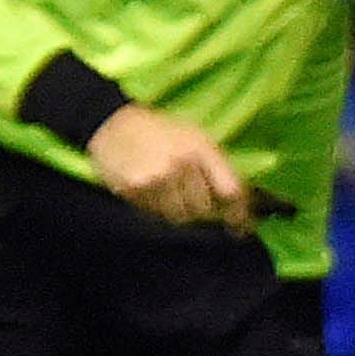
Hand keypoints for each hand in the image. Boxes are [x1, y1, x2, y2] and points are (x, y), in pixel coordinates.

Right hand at [89, 103, 255, 231]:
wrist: (114, 126)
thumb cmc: (161, 132)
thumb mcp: (196, 139)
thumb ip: (217, 168)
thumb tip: (240, 204)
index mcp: (201, 149)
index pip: (230, 191)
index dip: (239, 214)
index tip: (240, 229)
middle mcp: (179, 165)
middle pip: (203, 210)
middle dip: (201, 210)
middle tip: (192, 201)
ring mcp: (154, 179)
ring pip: (177, 216)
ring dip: (177, 211)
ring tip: (168, 193)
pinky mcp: (132, 190)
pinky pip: (153, 214)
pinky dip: (156, 208)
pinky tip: (150, 191)